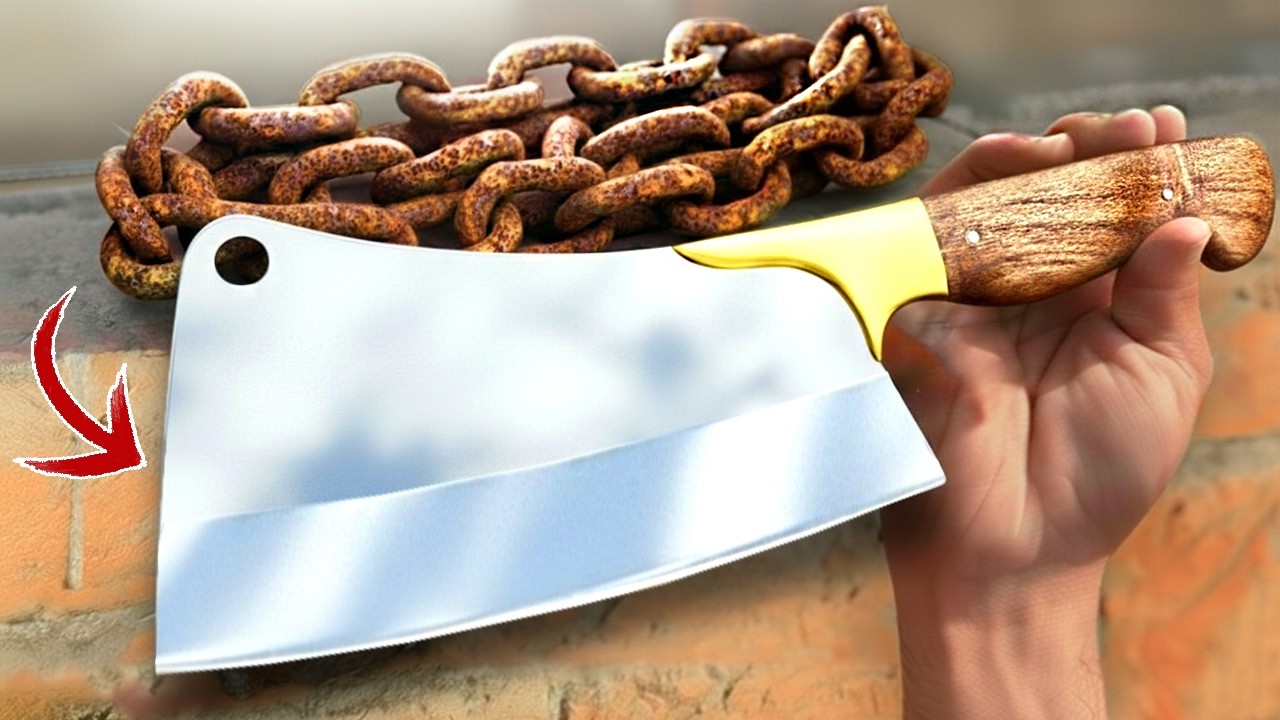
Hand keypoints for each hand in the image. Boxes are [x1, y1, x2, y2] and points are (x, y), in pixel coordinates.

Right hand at [879, 107, 1212, 718]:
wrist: (1010, 545)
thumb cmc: (1098, 475)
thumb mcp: (1161, 377)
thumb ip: (1165, 297)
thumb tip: (1187, 219)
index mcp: (1099, 308)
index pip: (1118, 219)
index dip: (1144, 172)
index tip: (1169, 134)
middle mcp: (1037, 292)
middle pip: (1058, 196)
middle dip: (1096, 151)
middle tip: (1132, 129)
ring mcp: (980, 293)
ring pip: (1000, 198)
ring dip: (1041, 156)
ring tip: (1088, 138)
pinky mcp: (927, 301)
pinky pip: (944, 227)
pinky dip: (981, 182)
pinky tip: (1028, 162)